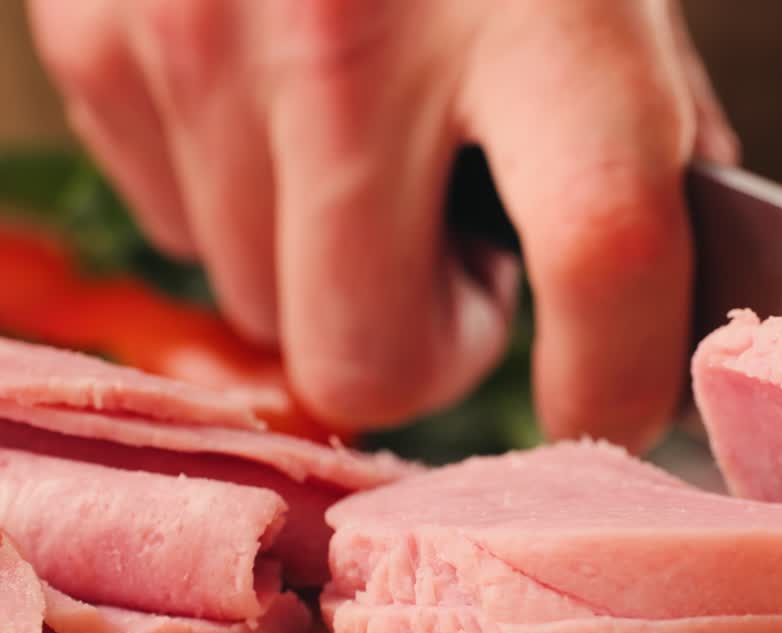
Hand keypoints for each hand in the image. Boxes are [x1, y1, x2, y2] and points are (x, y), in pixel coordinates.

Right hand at [27, 0, 737, 450]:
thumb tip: (632, 305)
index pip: (602, 259)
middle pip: (368, 361)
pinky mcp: (92, 34)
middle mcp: (350, 27)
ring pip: (261, 307)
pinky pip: (178, 222)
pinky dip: (246, 202)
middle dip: (429, 344)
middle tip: (459, 253)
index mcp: (543, 4)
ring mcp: (197, 33)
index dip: (614, 380)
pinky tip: (286, 104)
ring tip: (370, 148)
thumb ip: (642, 139)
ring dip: (334, 268)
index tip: (607, 396)